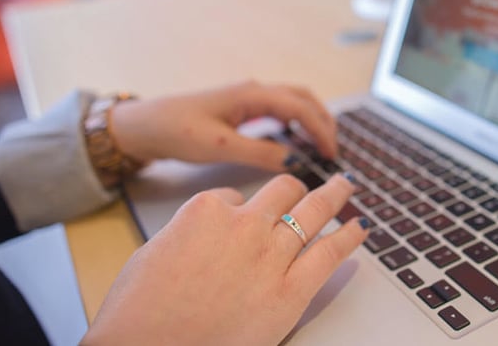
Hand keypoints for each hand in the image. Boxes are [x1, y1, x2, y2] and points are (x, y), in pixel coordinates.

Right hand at [81, 173, 369, 344]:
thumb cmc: (138, 313)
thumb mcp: (153, 253)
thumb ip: (188, 233)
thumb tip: (205, 232)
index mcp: (205, 211)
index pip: (235, 197)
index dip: (242, 210)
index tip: (247, 219)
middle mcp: (242, 226)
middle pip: (283, 191)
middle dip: (299, 188)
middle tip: (318, 184)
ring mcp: (269, 256)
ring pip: (312, 212)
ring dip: (334, 196)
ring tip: (346, 187)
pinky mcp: (289, 292)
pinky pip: (329, 253)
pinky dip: (349, 238)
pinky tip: (360, 228)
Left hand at [110, 81, 336, 170]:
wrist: (143, 126)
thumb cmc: (176, 131)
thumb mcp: (219, 147)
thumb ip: (259, 153)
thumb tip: (295, 161)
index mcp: (251, 94)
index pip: (300, 107)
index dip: (321, 130)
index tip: (331, 154)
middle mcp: (253, 91)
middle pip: (303, 98)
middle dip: (323, 121)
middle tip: (334, 150)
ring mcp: (247, 97)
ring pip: (293, 101)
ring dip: (311, 119)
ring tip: (322, 145)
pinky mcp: (240, 108)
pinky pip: (278, 109)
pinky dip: (295, 122)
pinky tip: (296, 140)